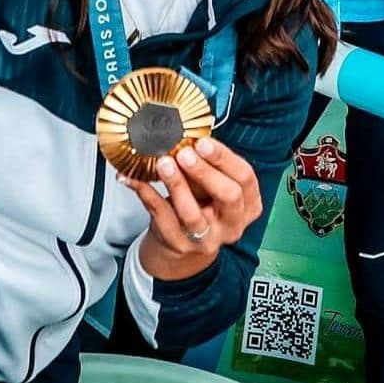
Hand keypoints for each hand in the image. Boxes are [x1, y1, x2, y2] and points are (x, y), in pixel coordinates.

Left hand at [130, 136, 262, 282]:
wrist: (182, 243)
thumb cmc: (202, 204)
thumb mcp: (212, 185)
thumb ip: (206, 165)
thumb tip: (187, 138)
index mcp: (249, 205)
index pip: (245, 178)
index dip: (224, 158)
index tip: (203, 142)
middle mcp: (232, 224)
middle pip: (228, 196)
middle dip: (205, 172)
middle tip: (185, 153)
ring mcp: (206, 238)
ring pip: (192, 212)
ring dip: (176, 184)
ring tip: (164, 163)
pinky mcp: (179, 244)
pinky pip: (161, 217)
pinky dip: (147, 194)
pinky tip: (135, 178)